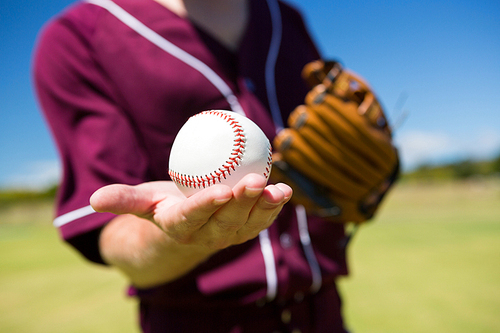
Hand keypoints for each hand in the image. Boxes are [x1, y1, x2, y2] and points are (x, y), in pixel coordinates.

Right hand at [90, 173, 291, 249]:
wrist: (186, 226)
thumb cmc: (163, 205)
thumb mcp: (142, 202)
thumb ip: (122, 200)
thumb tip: (92, 199)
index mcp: (181, 226)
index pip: (193, 216)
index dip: (207, 205)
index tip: (221, 190)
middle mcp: (208, 235)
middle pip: (227, 221)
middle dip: (242, 203)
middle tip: (254, 181)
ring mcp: (231, 234)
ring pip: (249, 222)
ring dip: (264, 206)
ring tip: (276, 188)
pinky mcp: (247, 229)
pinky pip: (263, 219)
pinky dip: (275, 207)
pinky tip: (285, 190)